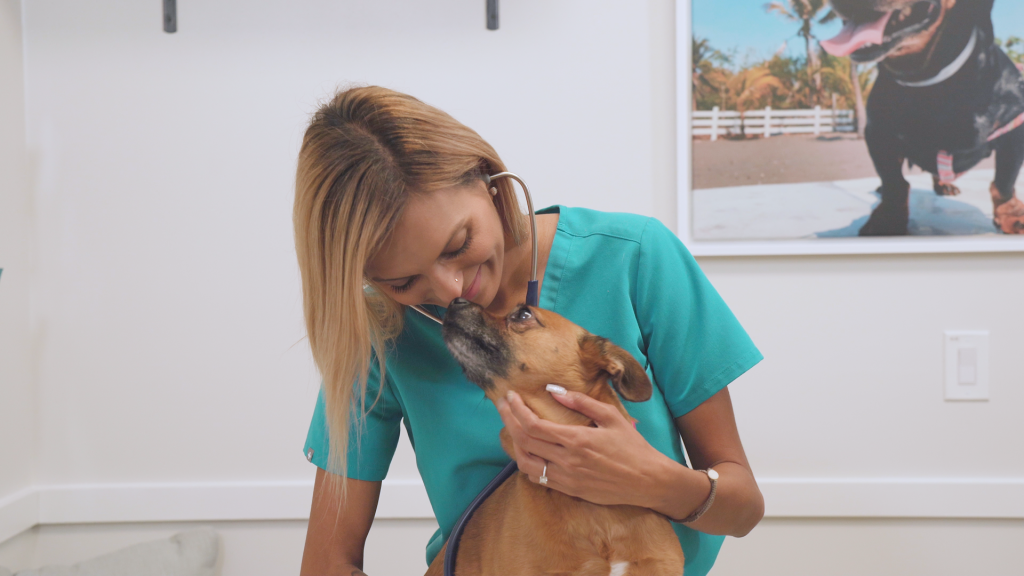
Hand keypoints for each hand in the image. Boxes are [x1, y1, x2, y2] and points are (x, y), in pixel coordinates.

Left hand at [495, 388, 673, 507]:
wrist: (648, 481)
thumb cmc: (632, 446)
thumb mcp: (611, 417)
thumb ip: (581, 402)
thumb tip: (554, 391)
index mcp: (576, 440)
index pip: (533, 425)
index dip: (516, 410)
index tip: (510, 396)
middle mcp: (567, 461)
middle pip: (523, 441)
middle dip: (508, 420)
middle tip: (503, 405)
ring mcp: (566, 479)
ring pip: (525, 463)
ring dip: (513, 444)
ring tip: (511, 427)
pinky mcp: (569, 490)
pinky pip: (538, 478)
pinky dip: (526, 462)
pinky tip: (527, 450)